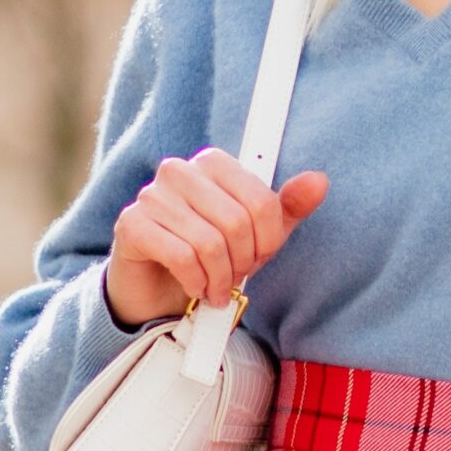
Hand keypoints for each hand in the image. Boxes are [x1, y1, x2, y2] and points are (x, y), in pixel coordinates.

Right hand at [103, 151, 331, 327]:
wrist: (157, 287)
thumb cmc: (209, 253)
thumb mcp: (257, 233)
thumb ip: (287, 208)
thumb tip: (318, 181)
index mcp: (213, 163)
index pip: (261, 201)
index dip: (268, 239)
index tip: (260, 256)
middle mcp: (179, 171)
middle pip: (236, 222)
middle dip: (243, 261)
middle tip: (236, 276)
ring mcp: (151, 195)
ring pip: (208, 242)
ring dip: (220, 276)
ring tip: (217, 286)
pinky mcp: (131, 224)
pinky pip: (180, 256)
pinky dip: (196, 281)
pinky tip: (196, 287)